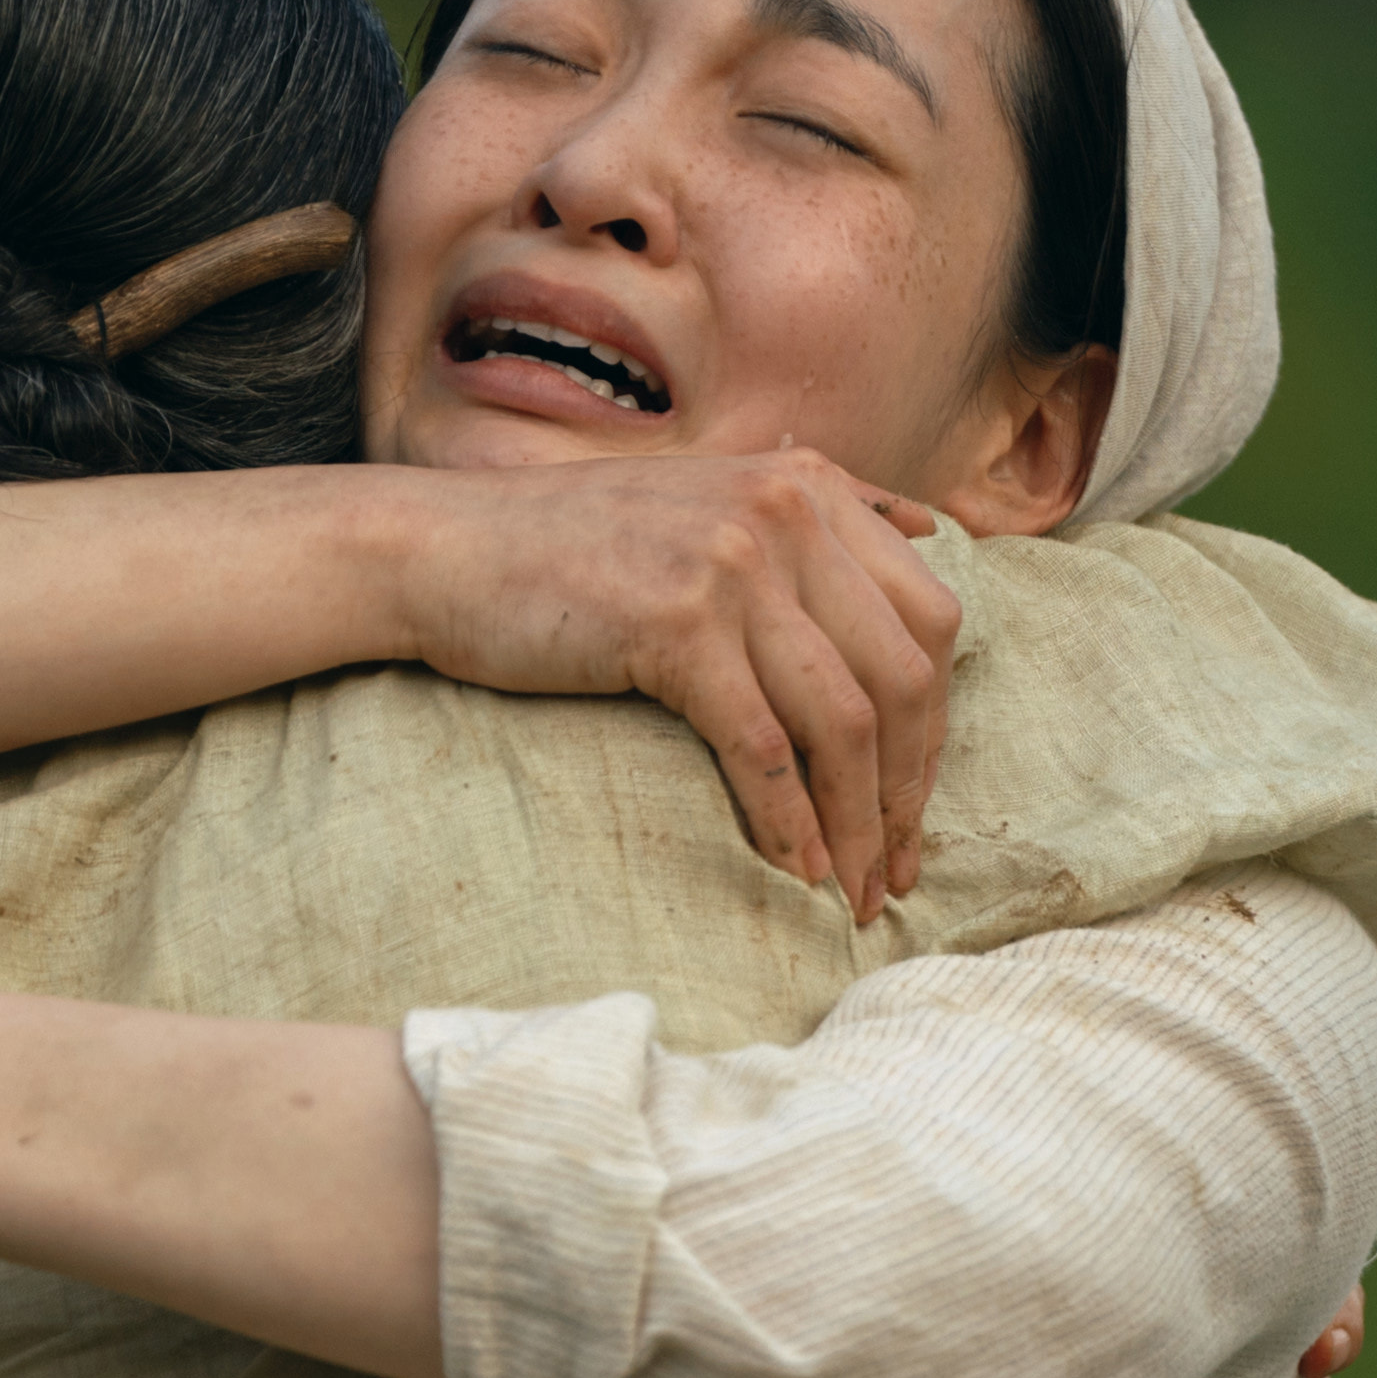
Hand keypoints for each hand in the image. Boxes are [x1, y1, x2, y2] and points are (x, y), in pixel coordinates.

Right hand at [380, 449, 964, 917]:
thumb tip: (927, 530)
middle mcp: (785, 511)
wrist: (441, 552)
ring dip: (856, 825)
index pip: (930, 619)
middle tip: (893, 871)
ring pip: (843, 721)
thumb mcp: (704, 499)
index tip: (911, 808)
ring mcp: (733, 562)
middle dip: (909, 791)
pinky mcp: (677, 621)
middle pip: (903, 676)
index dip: (935, 727)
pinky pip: (763, 745)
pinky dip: (787, 820)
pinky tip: (790, 868)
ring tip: (851, 892)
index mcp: (809, 485)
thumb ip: (810, 511)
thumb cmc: (566, 550)